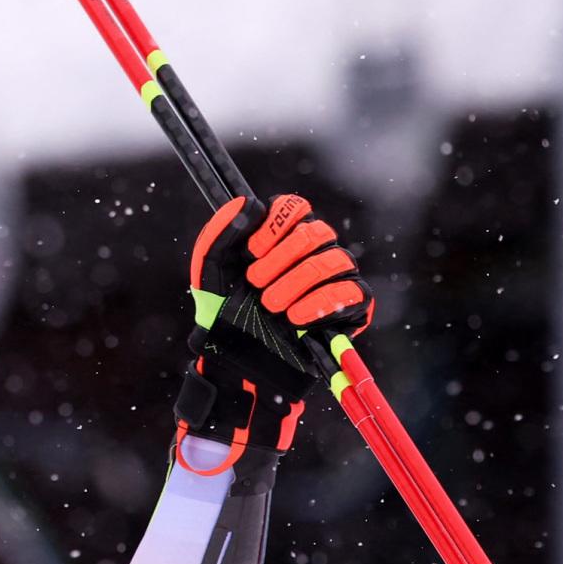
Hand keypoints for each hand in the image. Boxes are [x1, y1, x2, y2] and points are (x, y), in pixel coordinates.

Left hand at [175, 192, 373, 462]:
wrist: (235, 360)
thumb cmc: (222, 312)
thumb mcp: (210, 268)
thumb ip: (222, 229)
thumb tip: (251, 203)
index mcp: (281, 238)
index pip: (295, 208)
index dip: (275, 226)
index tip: (251, 252)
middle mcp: (312, 254)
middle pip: (316, 232)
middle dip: (282, 257)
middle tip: (256, 283)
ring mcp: (334, 280)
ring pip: (334, 260)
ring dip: (297, 282)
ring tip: (272, 306)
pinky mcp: (350, 309)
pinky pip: (352, 292)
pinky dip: (321, 303)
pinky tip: (295, 318)